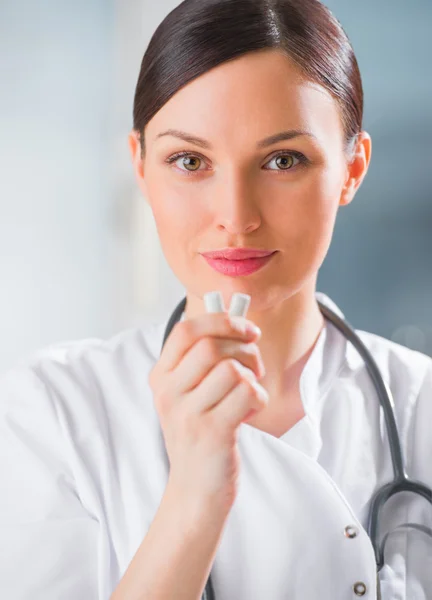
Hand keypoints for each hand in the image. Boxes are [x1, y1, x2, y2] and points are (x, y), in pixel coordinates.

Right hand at [149, 311, 267, 511]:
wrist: (195, 490)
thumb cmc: (200, 434)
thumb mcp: (190, 395)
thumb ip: (205, 359)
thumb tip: (239, 319)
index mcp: (160, 377)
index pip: (186, 330)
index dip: (221, 320)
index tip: (246, 329)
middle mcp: (169, 393)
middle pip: (212, 346)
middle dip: (244, 349)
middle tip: (254, 365)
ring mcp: (188, 414)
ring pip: (232, 369)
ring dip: (253, 376)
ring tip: (250, 392)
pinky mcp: (213, 432)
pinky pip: (247, 393)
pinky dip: (259, 397)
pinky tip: (252, 410)